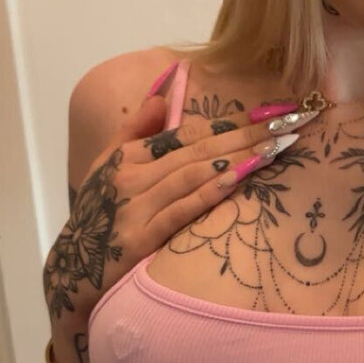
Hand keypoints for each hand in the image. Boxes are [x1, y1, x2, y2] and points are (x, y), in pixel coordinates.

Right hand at [42, 89, 317, 323]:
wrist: (72, 271)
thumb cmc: (98, 217)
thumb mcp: (107, 167)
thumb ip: (136, 129)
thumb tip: (164, 91)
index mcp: (130, 156)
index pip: (190, 131)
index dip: (233, 119)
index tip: (272, 111)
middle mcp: (133, 176)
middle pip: (199, 148)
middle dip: (248, 133)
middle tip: (291, 122)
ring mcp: (136, 206)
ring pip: (194, 173)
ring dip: (237, 157)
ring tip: (276, 146)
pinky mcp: (140, 238)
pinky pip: (181, 210)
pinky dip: (209, 192)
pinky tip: (238, 178)